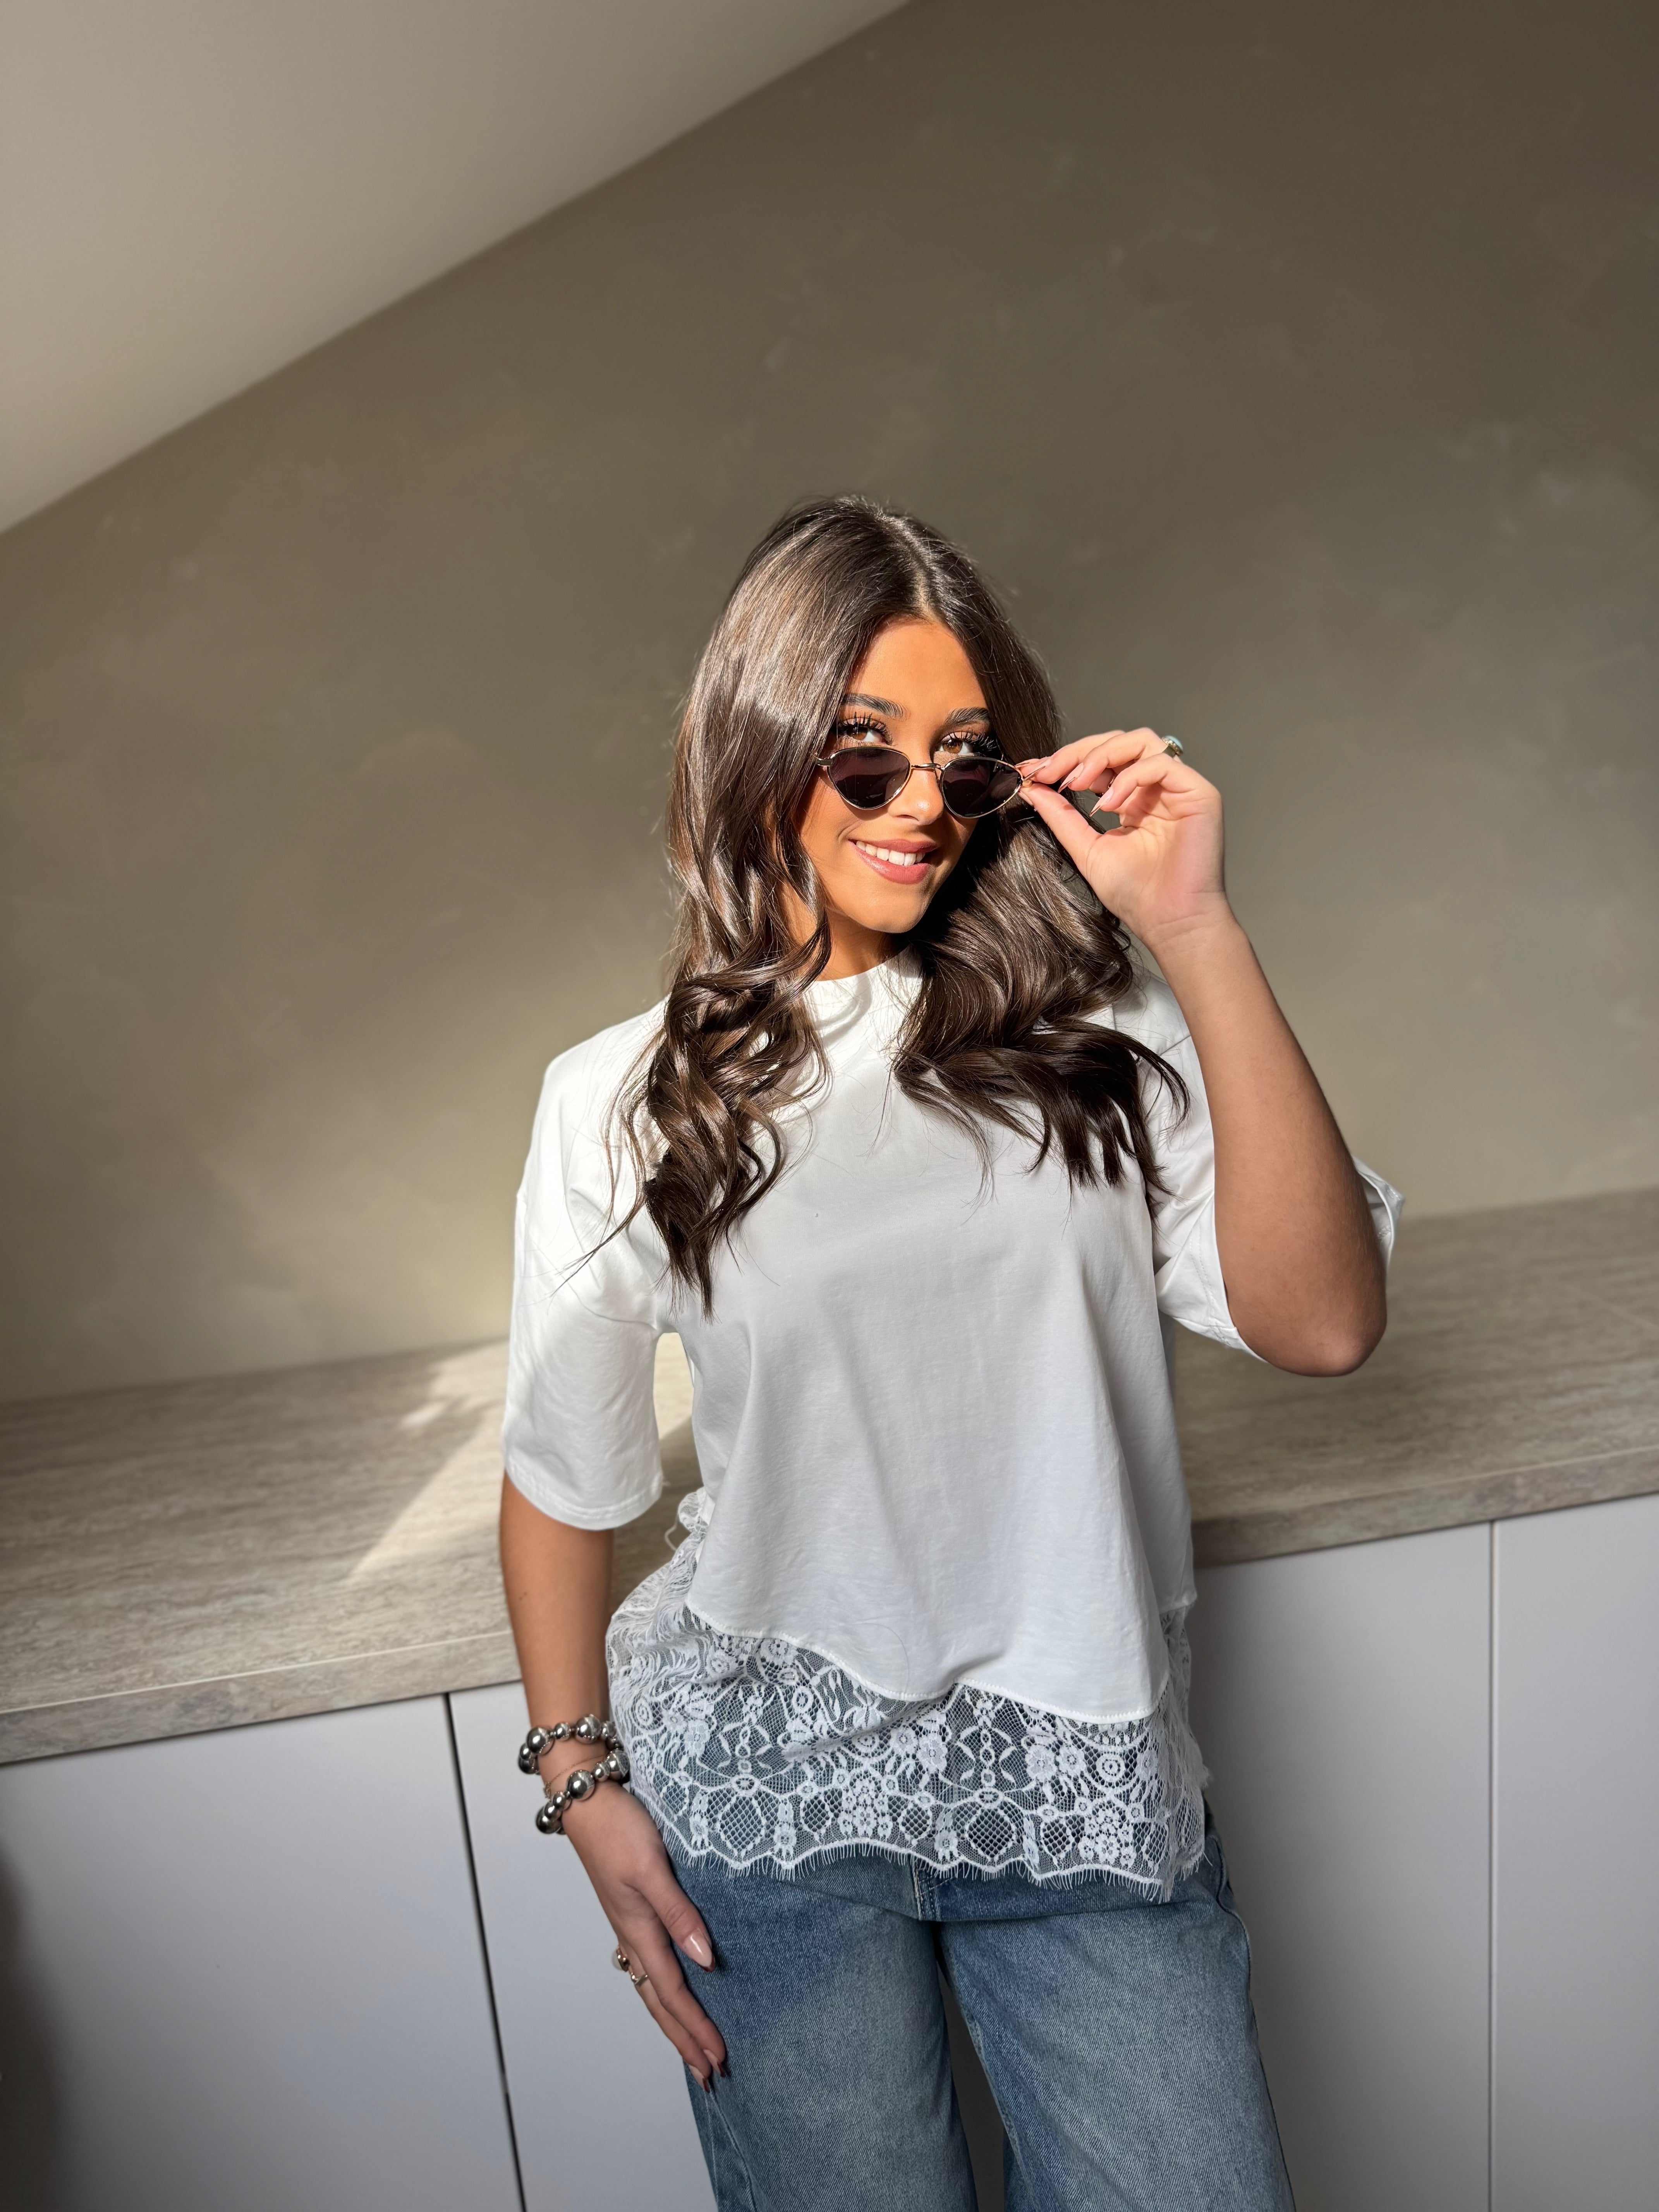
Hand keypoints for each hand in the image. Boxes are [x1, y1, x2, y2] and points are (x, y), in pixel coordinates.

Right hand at [558, 1775, 726, 2086]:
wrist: (588, 1798)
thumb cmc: (618, 1829)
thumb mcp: (652, 1869)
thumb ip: (679, 1914)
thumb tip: (705, 1960)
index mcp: (639, 1930)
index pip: (673, 1992)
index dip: (695, 2027)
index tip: (717, 2058)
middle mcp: (633, 1934)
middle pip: (660, 2001)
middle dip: (683, 2038)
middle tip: (708, 2072)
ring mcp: (630, 1923)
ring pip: (654, 1985)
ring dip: (674, 2019)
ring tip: (693, 2046)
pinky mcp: (633, 1907)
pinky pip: (651, 1962)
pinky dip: (665, 1989)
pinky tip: (676, 1988)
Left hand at [1020, 727, 1229, 951]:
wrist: (1170, 922)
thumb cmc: (1137, 895)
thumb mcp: (1087, 848)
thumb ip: (1062, 816)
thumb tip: (1033, 787)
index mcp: (1131, 799)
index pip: (1099, 762)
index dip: (1066, 760)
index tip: (1032, 770)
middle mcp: (1155, 788)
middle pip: (1118, 742)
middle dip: (1078, 752)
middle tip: (1048, 771)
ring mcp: (1178, 788)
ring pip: (1141, 741)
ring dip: (1102, 755)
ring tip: (1078, 783)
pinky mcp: (1199, 793)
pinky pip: (1162, 763)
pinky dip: (1130, 777)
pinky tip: (1108, 803)